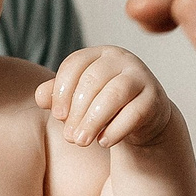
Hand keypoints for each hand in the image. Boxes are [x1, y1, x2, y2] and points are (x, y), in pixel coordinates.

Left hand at [36, 46, 171, 148]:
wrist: (142, 117)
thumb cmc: (102, 104)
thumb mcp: (78, 98)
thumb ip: (57, 95)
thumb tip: (41, 97)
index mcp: (99, 54)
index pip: (75, 64)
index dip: (62, 90)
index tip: (57, 115)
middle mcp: (121, 59)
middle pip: (93, 81)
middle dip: (77, 112)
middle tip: (69, 137)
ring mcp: (141, 76)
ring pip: (114, 95)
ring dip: (93, 121)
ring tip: (81, 142)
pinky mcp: (155, 98)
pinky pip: (134, 113)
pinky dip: (116, 130)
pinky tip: (103, 142)